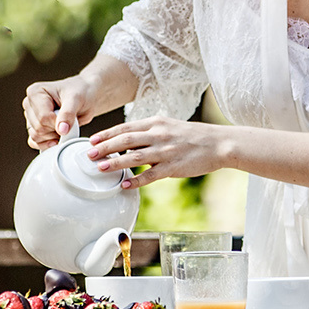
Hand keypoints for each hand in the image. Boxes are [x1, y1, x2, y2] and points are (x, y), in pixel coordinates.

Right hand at [24, 77, 95, 148]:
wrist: (86, 98)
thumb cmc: (81, 92)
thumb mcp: (76, 99)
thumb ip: (68, 113)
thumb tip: (61, 130)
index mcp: (36, 92)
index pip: (42, 117)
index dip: (58, 123)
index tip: (69, 119)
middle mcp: (29, 104)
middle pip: (39, 128)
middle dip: (56, 129)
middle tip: (68, 121)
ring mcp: (31, 116)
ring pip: (36, 136)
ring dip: (53, 136)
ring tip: (64, 125)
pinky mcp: (34, 127)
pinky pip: (34, 142)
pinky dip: (46, 144)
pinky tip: (57, 140)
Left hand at [87, 118, 230, 188]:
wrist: (219, 143)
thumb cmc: (193, 136)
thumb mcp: (169, 126)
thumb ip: (149, 133)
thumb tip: (127, 144)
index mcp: (156, 123)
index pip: (126, 127)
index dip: (107, 134)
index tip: (92, 140)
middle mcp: (159, 135)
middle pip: (126, 140)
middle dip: (105, 147)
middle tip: (89, 154)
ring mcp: (166, 151)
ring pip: (135, 157)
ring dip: (115, 163)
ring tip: (100, 168)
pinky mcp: (173, 167)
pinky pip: (150, 175)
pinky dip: (136, 180)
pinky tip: (125, 185)